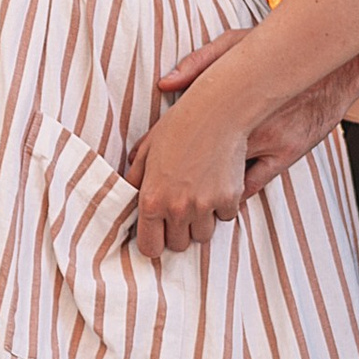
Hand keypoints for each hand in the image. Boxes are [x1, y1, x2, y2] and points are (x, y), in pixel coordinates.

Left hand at [124, 87, 248, 257]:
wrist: (216, 110)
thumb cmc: (178, 126)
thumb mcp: (148, 150)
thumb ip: (136, 179)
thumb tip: (129, 197)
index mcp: (152, 200)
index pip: (150, 248)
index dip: (154, 242)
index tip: (158, 233)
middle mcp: (177, 208)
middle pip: (179, 246)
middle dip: (178, 232)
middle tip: (180, 209)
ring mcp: (205, 206)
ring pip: (203, 235)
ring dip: (200, 222)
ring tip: (198, 195)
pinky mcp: (229, 199)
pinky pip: (225, 217)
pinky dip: (222, 207)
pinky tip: (218, 184)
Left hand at [155, 32, 358, 201]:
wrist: (331, 63)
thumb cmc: (280, 50)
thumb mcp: (236, 44)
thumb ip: (199, 63)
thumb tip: (164, 83)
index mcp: (227, 96)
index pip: (181, 128)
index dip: (156, 148)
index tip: (140, 164)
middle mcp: (245, 122)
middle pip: (197, 158)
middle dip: (175, 175)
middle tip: (159, 187)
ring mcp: (267, 140)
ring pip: (223, 178)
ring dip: (203, 190)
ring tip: (183, 199)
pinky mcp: (286, 153)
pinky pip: (252, 184)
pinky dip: (233, 193)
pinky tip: (220, 198)